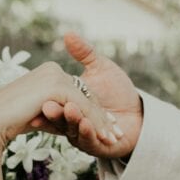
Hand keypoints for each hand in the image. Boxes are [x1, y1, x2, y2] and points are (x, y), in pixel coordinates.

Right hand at [0, 61, 118, 150]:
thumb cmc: (9, 118)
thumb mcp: (40, 111)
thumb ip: (57, 111)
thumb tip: (74, 119)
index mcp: (49, 72)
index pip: (77, 92)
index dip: (92, 110)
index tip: (106, 126)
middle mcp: (53, 71)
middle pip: (84, 96)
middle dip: (101, 117)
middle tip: (115, 134)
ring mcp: (55, 78)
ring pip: (85, 103)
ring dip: (100, 122)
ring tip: (112, 138)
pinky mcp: (54, 88)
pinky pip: (81, 108)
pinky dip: (94, 123)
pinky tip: (103, 136)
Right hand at [35, 32, 142, 157]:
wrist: (140, 115)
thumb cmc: (119, 90)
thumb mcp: (101, 68)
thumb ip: (84, 53)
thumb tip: (68, 34)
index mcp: (69, 100)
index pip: (57, 98)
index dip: (49, 98)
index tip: (38, 97)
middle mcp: (72, 118)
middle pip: (62, 113)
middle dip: (55, 111)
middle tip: (46, 106)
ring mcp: (81, 133)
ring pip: (74, 127)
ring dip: (71, 119)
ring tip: (69, 110)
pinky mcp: (95, 146)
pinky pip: (89, 139)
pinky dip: (87, 132)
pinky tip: (86, 124)